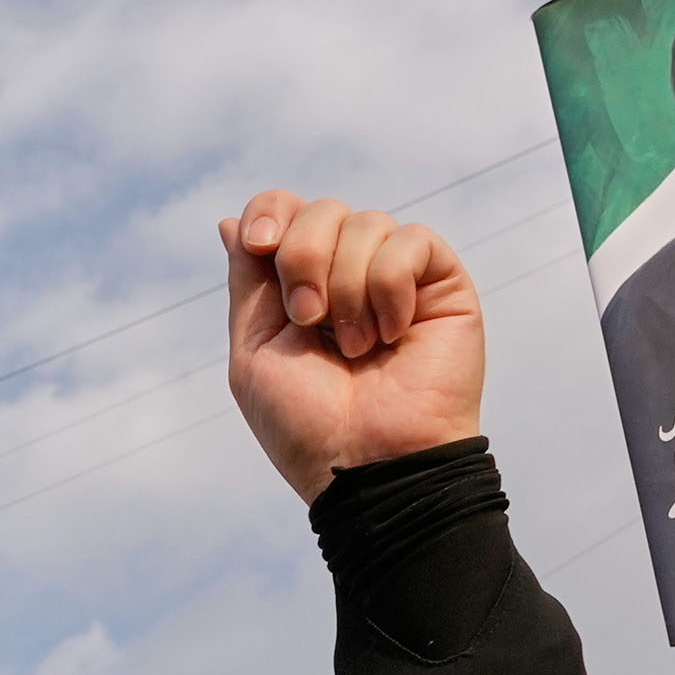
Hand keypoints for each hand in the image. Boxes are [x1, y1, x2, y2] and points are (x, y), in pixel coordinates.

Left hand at [217, 190, 486, 499]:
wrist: (367, 465)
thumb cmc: (308, 423)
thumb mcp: (254, 351)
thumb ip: (247, 283)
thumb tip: (231, 222)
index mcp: (301, 286)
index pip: (285, 210)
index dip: (270, 212)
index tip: (259, 244)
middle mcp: (349, 273)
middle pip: (322, 210)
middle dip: (303, 259)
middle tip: (309, 320)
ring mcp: (398, 277)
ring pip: (367, 222)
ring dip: (348, 287)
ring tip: (354, 347)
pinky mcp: (442, 285)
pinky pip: (411, 240)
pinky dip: (390, 285)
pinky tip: (392, 333)